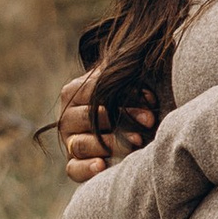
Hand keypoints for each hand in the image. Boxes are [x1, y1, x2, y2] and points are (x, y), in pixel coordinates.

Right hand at [58, 66, 141, 183]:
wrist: (125, 125)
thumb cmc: (127, 98)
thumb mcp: (123, 79)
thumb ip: (122, 68)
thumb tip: (142, 49)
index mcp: (73, 92)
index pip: (93, 92)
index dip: (123, 95)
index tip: (151, 100)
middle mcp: (66, 117)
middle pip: (88, 118)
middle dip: (122, 119)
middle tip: (149, 121)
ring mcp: (69, 142)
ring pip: (81, 144)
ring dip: (111, 144)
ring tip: (138, 142)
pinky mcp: (74, 164)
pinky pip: (73, 169)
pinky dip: (86, 169)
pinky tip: (103, 166)